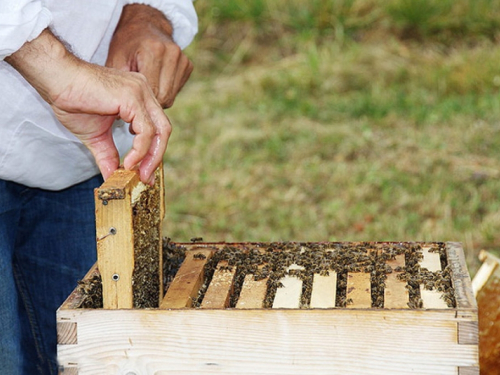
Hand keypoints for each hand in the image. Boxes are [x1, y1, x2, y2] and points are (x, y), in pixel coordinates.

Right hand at [6, 29, 170, 183]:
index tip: (144, 173)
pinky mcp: (132, 98)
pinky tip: (128, 162)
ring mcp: (140, 93)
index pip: (156, 128)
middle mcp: (144, 93)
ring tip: (138, 173)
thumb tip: (111, 178)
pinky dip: (140, 150)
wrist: (57, 79)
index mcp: (139, 98)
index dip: (154, 151)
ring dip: (151, 157)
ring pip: (159, 130)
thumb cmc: (74, 101)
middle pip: (163, 129)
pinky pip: (146, 131)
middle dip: (157, 157)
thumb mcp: (96, 136)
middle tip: (146, 178)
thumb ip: (108, 156)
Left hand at [106, 4, 193, 107]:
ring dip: (157, 99)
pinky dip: (165, 91)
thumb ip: (121, 86)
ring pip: (171, 97)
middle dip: (149, 104)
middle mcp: (172, 54)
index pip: (151, 91)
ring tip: (144, 92)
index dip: (140, 104)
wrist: (144, 26)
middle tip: (136, 103)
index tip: (130, 109)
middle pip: (164, 97)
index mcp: (154, 51)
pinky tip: (154, 83)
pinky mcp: (188, 65)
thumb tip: (122, 116)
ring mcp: (183, 59)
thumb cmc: (126, 45)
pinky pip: (176, 90)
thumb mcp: (116, 61)